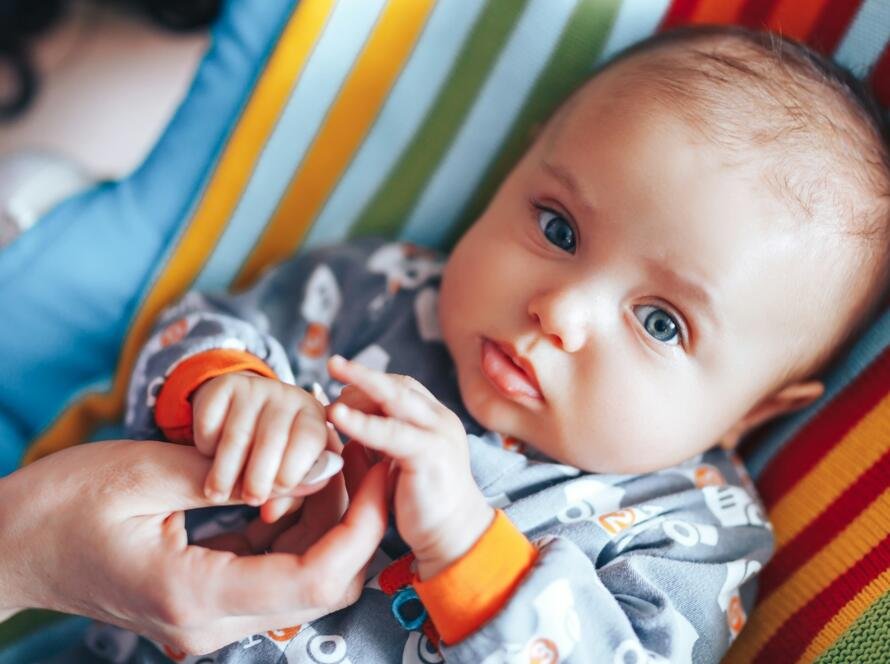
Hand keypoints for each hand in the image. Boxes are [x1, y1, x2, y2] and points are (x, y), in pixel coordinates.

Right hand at [0, 440, 388, 654]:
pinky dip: (295, 527)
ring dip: (328, 521)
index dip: (363, 525)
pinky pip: (273, 567)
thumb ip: (237, 473)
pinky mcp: (206, 599)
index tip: (380, 470)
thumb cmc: (62, 502)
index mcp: (194, 595)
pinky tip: (296, 482)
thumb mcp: (147, 472)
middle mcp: (209, 622)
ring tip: (335, 460)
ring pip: (304, 577)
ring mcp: (208, 617)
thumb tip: (318, 464)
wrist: (9, 544)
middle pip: (321, 583)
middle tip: (365, 457)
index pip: (316, 577)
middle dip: (355, 520)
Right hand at [192, 373, 330, 519]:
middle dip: (259, 476)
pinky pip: (211, 422)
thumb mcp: (288, 468)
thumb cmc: (275, 450)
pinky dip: (206, 445)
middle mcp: (289, 394)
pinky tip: (209, 455)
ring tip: (217, 494)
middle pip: (272, 439)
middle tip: (249, 499)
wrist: (243, 408)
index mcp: (314, 416)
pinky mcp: (224, 385)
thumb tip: (271, 514)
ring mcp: (256, 387)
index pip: (310, 440)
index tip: (278, 490)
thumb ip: (287, 492)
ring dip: (225, 470)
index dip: (293, 469)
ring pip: (237, 435)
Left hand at [326, 355, 494, 579]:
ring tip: (332, 381)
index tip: (340, 386)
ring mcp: (438, 434)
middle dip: (363, 373)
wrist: (454, 536)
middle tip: (333, 363)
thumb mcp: (394, 464)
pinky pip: (392, 432)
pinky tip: (339, 418)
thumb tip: (341, 427)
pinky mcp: (431, 454)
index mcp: (433, 419)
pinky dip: (363, 422)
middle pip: (398, 385)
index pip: (400, 386)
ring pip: (396, 399)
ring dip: (361, 387)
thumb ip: (373, 443)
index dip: (369, 383)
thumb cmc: (421, 503)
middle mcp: (439, 419)